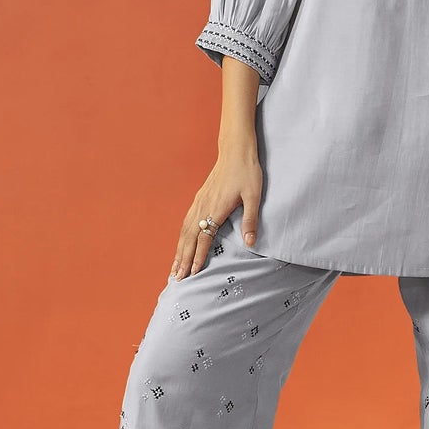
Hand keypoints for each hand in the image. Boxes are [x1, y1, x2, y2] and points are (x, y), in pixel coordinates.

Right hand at [170, 146, 264, 280]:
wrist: (236, 151)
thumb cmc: (247, 172)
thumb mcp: (254, 196)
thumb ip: (251, 220)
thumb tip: (250, 242)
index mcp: (216, 208)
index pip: (204, 238)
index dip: (198, 256)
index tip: (193, 272)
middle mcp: (203, 206)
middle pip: (189, 238)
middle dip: (183, 259)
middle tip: (177, 278)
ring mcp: (199, 202)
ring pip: (185, 230)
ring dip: (179, 250)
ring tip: (174, 267)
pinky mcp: (199, 198)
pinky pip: (186, 221)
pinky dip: (181, 236)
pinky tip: (180, 244)